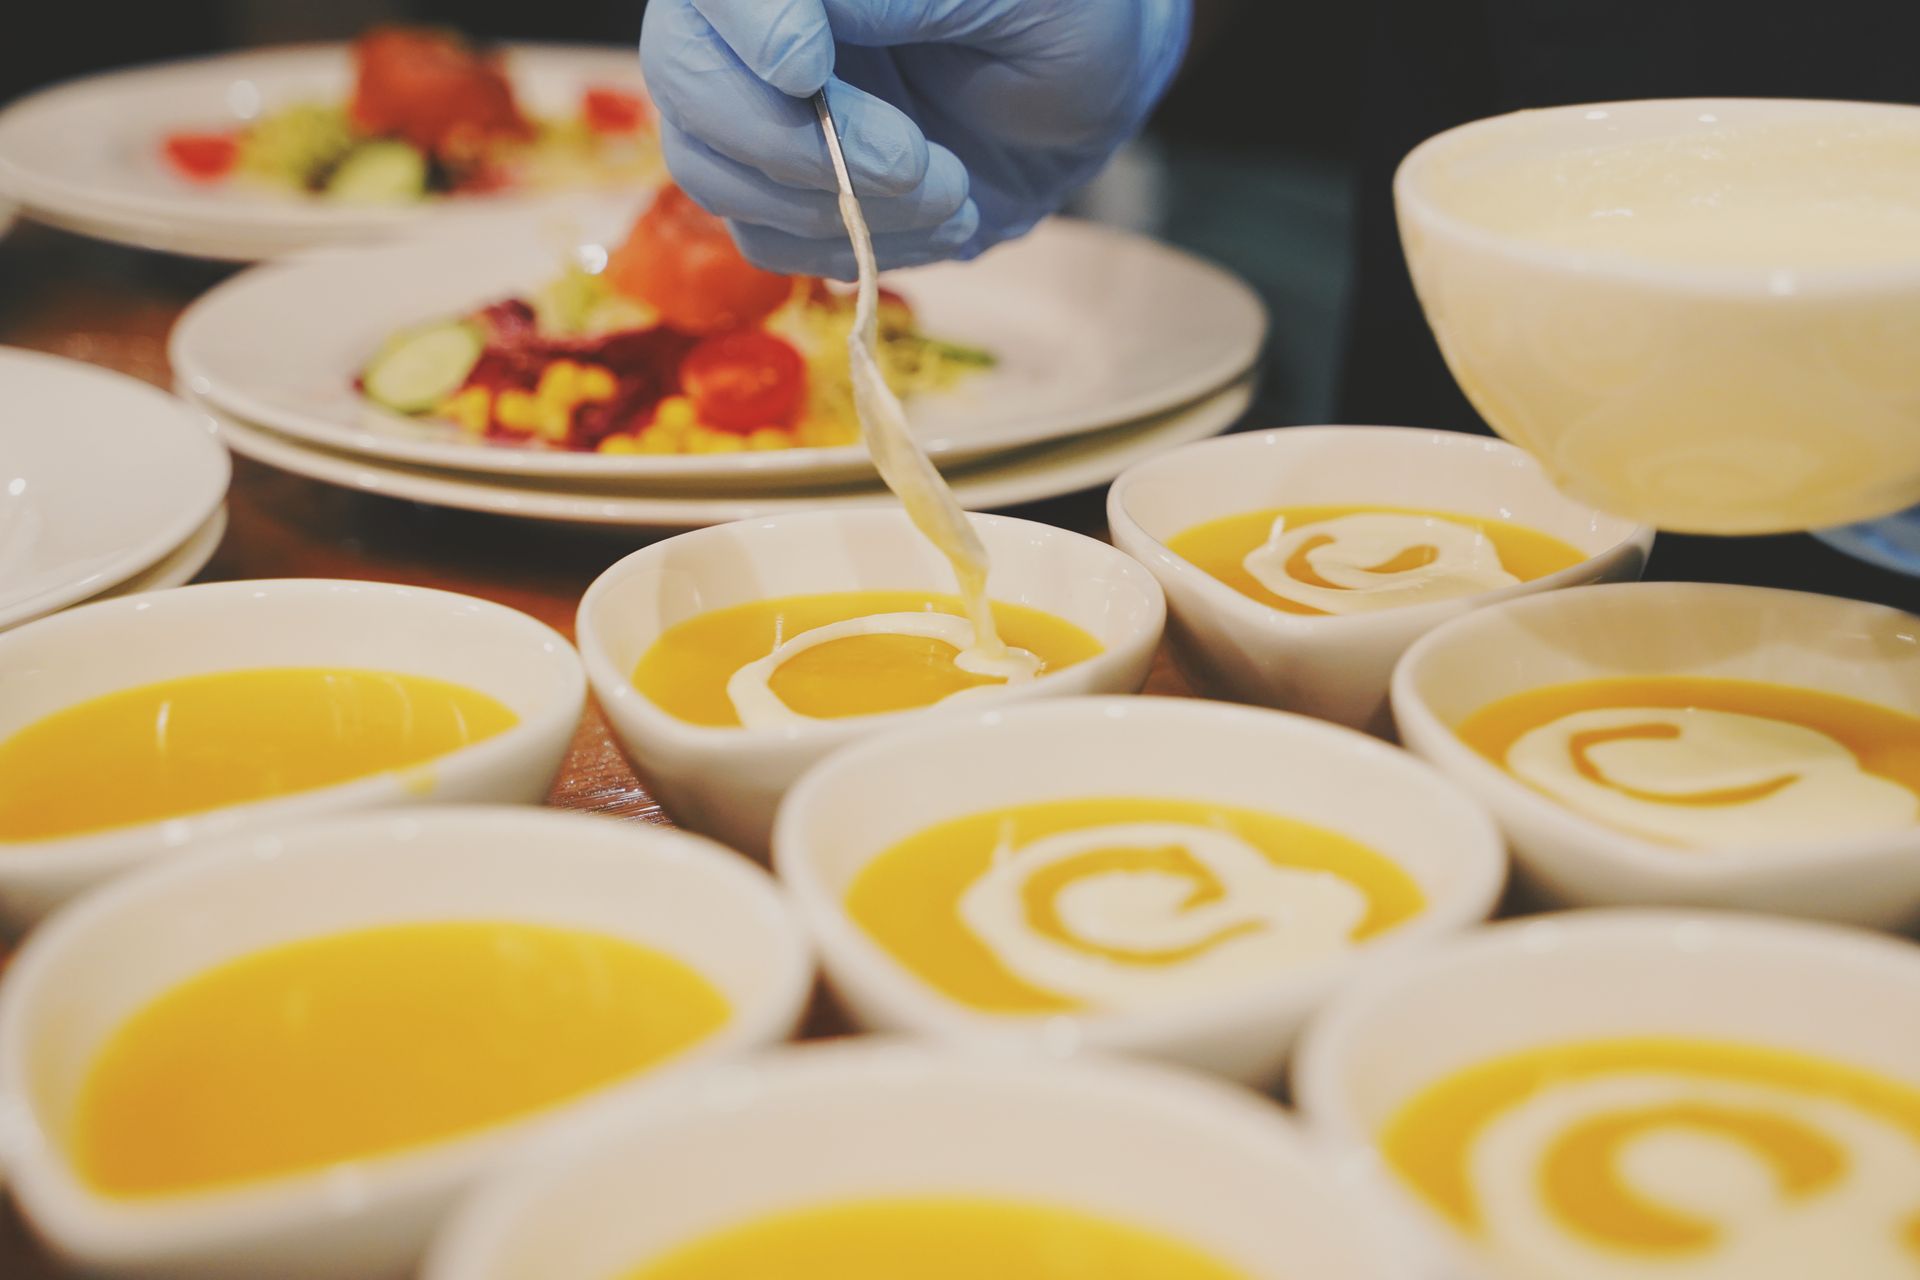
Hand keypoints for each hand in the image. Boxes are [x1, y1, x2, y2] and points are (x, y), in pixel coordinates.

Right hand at [639, 0, 1191, 277]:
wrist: (1095, 89)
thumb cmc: (1068, 11)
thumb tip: (809, 25)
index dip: (747, 26)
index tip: (809, 68)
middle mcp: (758, 28)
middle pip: (683, 79)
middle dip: (791, 142)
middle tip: (908, 160)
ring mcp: (763, 109)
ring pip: (714, 172)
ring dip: (834, 206)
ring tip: (950, 190)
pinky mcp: (790, 191)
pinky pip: (768, 239)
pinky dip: (853, 246)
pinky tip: (936, 217)